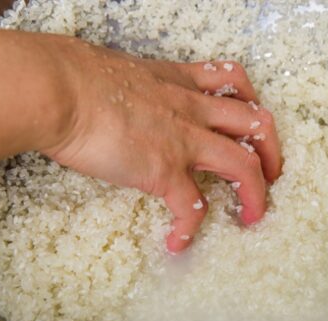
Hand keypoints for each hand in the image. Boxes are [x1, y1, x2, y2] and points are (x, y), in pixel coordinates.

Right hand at [32, 34, 282, 252]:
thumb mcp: (113, 69)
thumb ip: (126, 85)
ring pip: (244, 166)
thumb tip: (108, 93)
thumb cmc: (68, 75)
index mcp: (179, 81)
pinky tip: (178, 243)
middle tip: (271, 174)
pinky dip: (190, 229)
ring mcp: (183, 141)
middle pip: (257, 123)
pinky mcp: (164, 171)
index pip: (232, 81)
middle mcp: (191, 109)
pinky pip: (192, 208)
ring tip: (252, 218)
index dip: (250, 101)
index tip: (250, 122)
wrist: (55, 90)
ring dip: (256, 195)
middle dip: (272, 151)